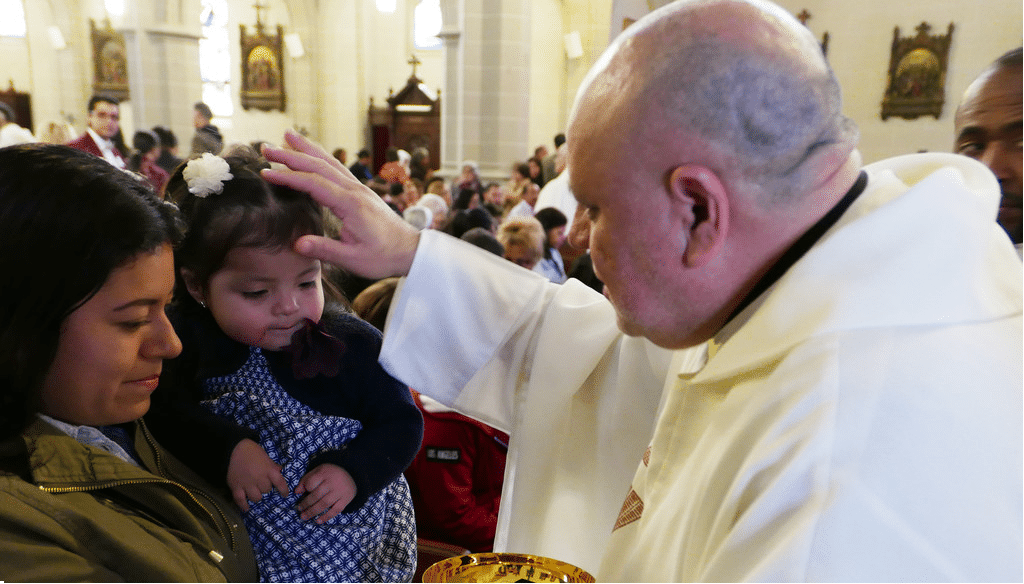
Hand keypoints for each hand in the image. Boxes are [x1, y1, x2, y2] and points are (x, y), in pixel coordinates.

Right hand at [227, 439, 290, 510]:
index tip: (285, 494)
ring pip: (256, 497)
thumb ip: (272, 465)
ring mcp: (247, 483)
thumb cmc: (252, 451)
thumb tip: (279, 471)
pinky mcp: (236, 486)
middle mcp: (259, 478)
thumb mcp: (265, 456)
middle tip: (261, 483)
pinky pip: (240, 500)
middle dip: (265, 488)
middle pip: (266, 490)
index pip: (280, 483)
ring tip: (254, 492)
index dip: (283, 490)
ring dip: (256, 495)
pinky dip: (243, 505)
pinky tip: (246, 508)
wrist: (233, 448)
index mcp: (268, 470)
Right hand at [261, 130, 420, 278]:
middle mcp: (354, 190)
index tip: (266, 173)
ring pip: (329, 162)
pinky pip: (337, 168)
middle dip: (291, 155)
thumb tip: (297, 244)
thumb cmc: (384, 256)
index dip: (288, 177)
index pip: (313, 184)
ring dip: (307, 149)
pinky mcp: (360, 191)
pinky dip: (321, 157)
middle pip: (319, 165)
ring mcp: (359, 188)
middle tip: (266, 147)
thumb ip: (325, 250)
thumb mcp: (354, 259)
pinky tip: (312, 153)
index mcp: (351, 204)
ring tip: (287, 135)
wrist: (410, 250)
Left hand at [294, 463, 357, 523]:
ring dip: (313, 512)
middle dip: (306, 504)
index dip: (305, 489)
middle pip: (316, 495)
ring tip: (304, 517)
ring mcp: (340, 492)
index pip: (311, 483)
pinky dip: (326, 517)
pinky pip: (336, 510)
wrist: (353, 474)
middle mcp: (332, 482)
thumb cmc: (331, 473)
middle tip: (299, 509)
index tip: (301, 494)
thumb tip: (296, 492)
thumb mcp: (319, 470)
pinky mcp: (346, 499)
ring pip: (324, 504)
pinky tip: (318, 521)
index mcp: (325, 473)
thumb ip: (307, 479)